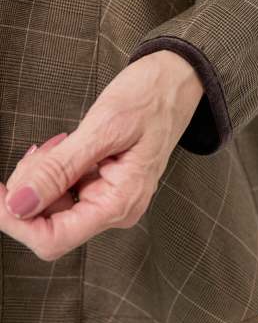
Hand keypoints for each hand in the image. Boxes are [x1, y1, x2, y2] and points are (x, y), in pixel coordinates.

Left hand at [0, 50, 203, 260]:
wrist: (174, 83)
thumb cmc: (150, 99)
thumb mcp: (103, 129)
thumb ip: (60, 169)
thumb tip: (19, 203)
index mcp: (119, 203)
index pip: (53, 239)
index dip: (17, 222)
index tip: (0, 192)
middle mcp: (115, 209)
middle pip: (47, 223)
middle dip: (29, 189)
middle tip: (40, 149)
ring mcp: (109, 199)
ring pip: (51, 206)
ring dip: (40, 176)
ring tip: (58, 142)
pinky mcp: (103, 186)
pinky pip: (63, 190)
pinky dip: (52, 169)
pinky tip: (64, 146)